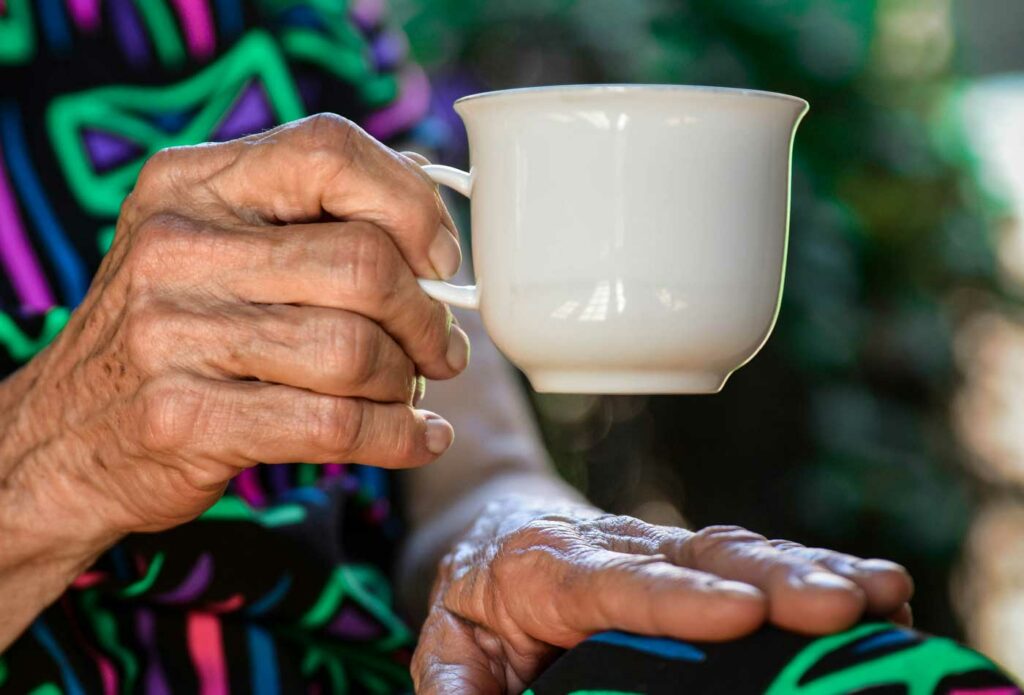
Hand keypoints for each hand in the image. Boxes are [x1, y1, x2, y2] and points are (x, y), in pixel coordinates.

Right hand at [0, 114, 468, 556]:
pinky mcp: (187, 417)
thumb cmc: (170, 332)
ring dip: (408, 380)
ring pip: (354, 349)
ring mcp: (173, 333)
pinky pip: (335, 425)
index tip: (440, 259)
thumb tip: (424, 186)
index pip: (330, 151)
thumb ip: (303, 212)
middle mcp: (176, 246)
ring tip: (413, 390)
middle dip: (426, 315)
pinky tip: (419, 438)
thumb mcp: (210, 245)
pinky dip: (400, 437)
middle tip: (440, 347)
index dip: (410, 204)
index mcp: (190, 183)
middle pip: (362, 262)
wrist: (63, 438)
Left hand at [412, 501, 912, 693]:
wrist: (498, 527)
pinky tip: (880, 591)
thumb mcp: (448, 647)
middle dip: (774, 580)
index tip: (739, 613)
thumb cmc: (476, 599)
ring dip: (812, 571)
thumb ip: (457, 689)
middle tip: (841, 607)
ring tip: (882, 595)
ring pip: (742, 550)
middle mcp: (620, 548)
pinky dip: (820, 570)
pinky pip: (760, 560)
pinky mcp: (698, 561)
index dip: (678, 598)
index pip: (617, 584)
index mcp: (550, 569)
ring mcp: (665, 549)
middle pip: (700, 556)